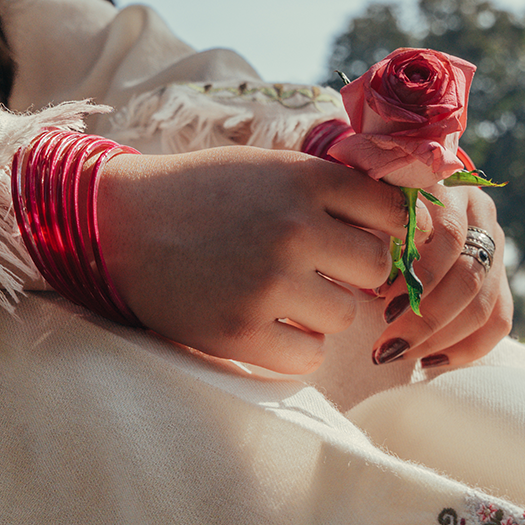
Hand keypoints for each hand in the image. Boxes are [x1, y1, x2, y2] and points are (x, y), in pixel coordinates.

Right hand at [97, 146, 431, 371]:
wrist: (119, 225)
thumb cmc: (201, 195)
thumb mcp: (269, 168)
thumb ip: (330, 190)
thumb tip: (406, 228)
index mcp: (305, 180)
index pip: (393, 212)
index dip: (379, 228)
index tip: (354, 235)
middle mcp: (293, 229)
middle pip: (375, 269)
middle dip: (350, 274)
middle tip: (311, 270)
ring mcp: (267, 284)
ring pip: (343, 315)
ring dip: (319, 311)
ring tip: (276, 294)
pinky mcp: (239, 332)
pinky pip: (306, 356)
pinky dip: (291, 346)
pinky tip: (262, 323)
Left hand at [372, 182, 512, 368]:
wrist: (397, 201)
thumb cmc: (371, 212)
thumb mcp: (367, 212)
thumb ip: (373, 235)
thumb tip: (372, 286)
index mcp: (450, 192)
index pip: (448, 238)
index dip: (419, 277)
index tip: (381, 305)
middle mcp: (479, 217)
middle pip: (468, 277)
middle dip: (425, 319)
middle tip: (385, 345)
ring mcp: (493, 247)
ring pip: (483, 305)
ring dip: (438, 338)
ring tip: (398, 354)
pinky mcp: (499, 277)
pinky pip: (498, 320)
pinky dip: (465, 347)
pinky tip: (429, 361)